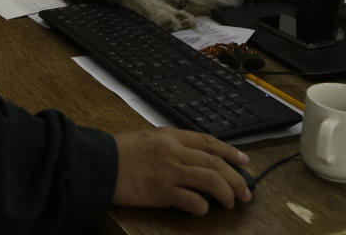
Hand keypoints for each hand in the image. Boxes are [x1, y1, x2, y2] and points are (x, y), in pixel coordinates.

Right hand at [112, 128, 251, 215]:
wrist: (99, 162)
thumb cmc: (119, 152)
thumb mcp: (147, 138)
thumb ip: (170, 145)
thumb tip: (191, 157)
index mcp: (171, 136)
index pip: (209, 142)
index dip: (230, 152)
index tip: (244, 161)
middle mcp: (174, 151)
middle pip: (216, 163)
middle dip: (236, 178)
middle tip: (245, 192)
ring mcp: (170, 171)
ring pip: (211, 179)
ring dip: (226, 193)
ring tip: (231, 203)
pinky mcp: (162, 191)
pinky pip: (192, 200)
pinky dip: (202, 206)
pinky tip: (202, 209)